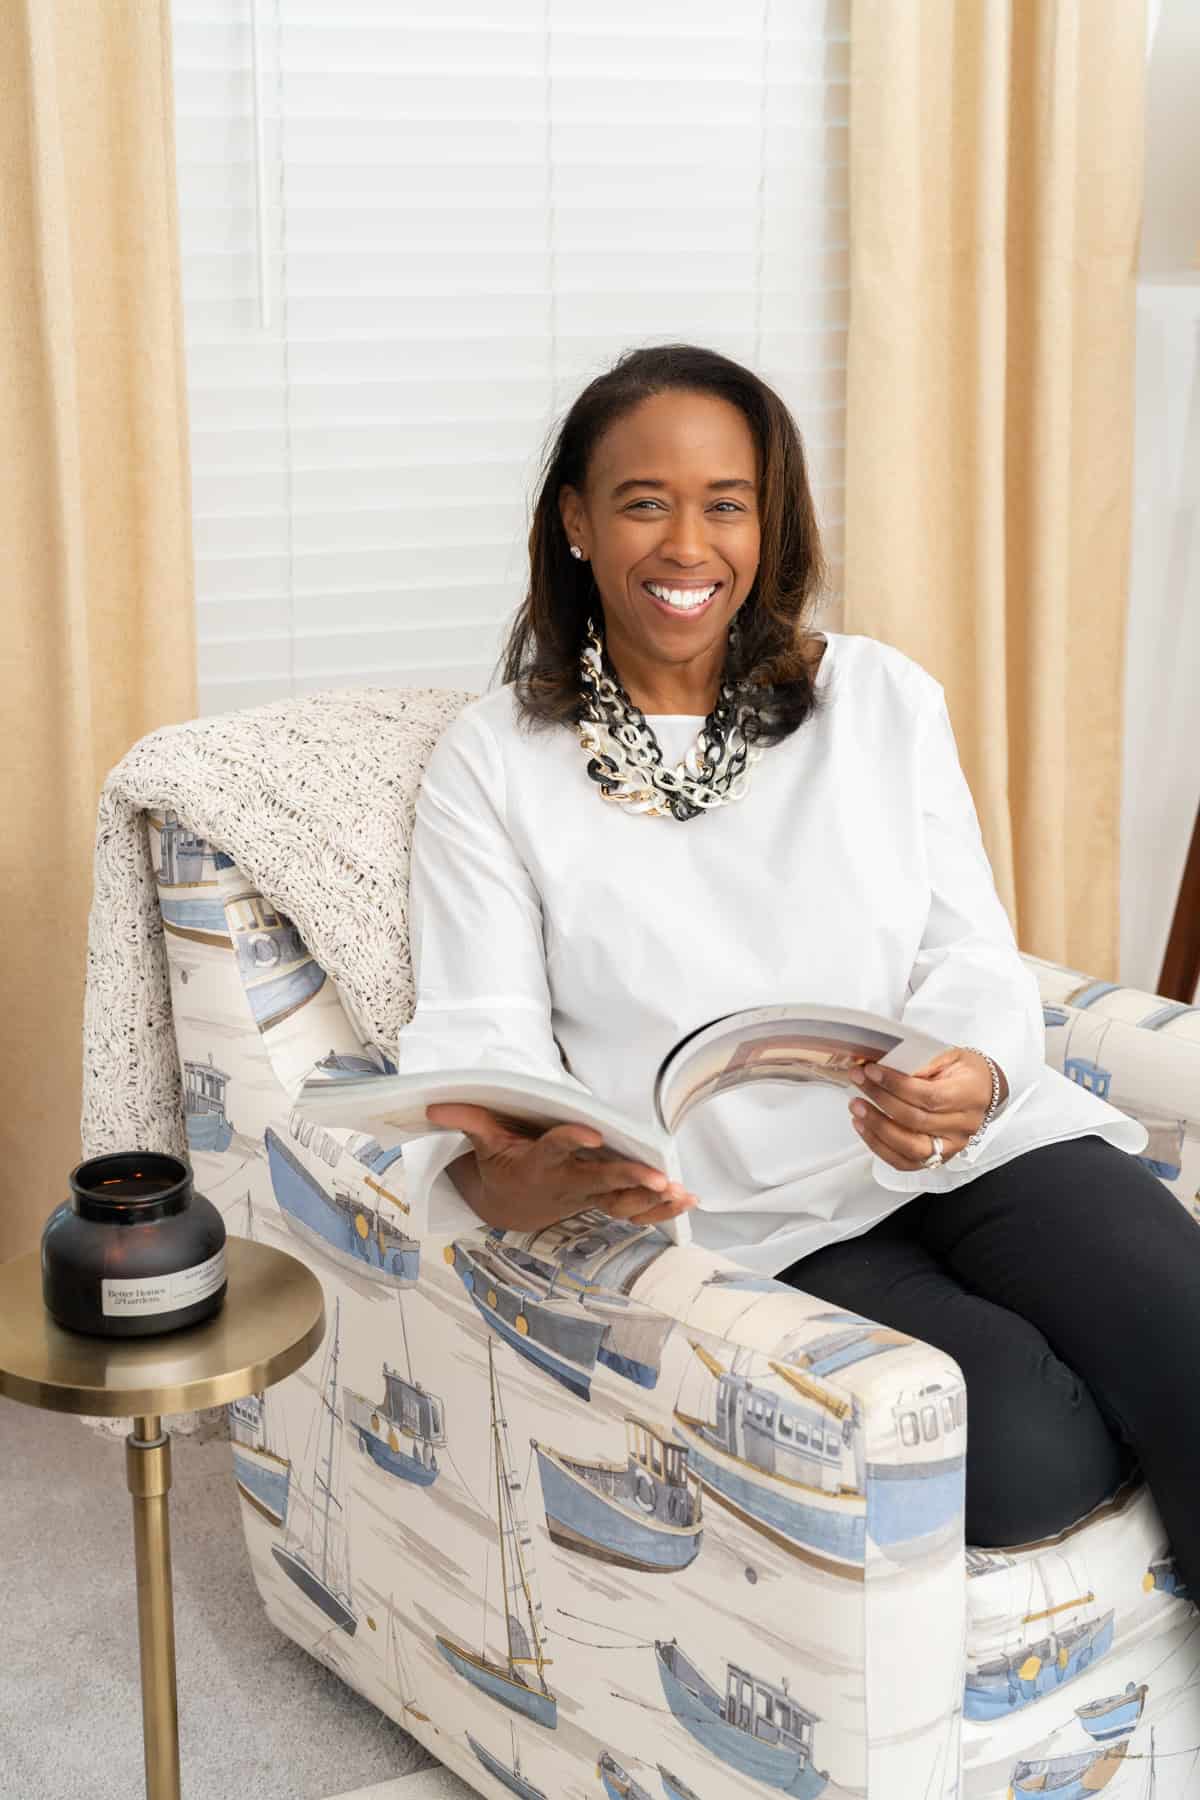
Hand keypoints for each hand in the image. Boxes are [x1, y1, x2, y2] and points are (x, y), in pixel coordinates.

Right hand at [424, 1104, 697, 1233]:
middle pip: (600, 1181)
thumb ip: (468, 1119)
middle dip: (628, 1178)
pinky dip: (660, 1210)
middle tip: (657, 1177)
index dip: (573, 1141)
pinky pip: (633, 1211)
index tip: (593, 1135)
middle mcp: (567, 1182)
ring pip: (623, 1200)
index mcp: (539, 1163)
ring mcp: (587, 1196)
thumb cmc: (503, 1164)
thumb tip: (434, 1102)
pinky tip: (686, 1202)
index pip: (556, 1149)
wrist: (510, 1207)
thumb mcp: (483, 1143)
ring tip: (682, 1193)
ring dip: (653, 1198)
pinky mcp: (601, 1203)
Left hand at [847, 1048, 1004, 1171]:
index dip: (896, 1085)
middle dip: (881, 1100)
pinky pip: (905, 1162)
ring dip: (876, 1127)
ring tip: (856, 1106)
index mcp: (969, 1096)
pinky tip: (864, 1127)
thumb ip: (922, 1062)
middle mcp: (963, 1126)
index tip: (872, 1071)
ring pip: (909, 1147)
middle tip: (858, 1081)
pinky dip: (879, 1146)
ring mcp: (951, 1146)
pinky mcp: (938, 1158)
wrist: (983, 1089)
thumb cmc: (964, 1071)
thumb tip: (887, 1065)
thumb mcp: (949, 1055)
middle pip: (915, 1121)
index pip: (928, 1096)